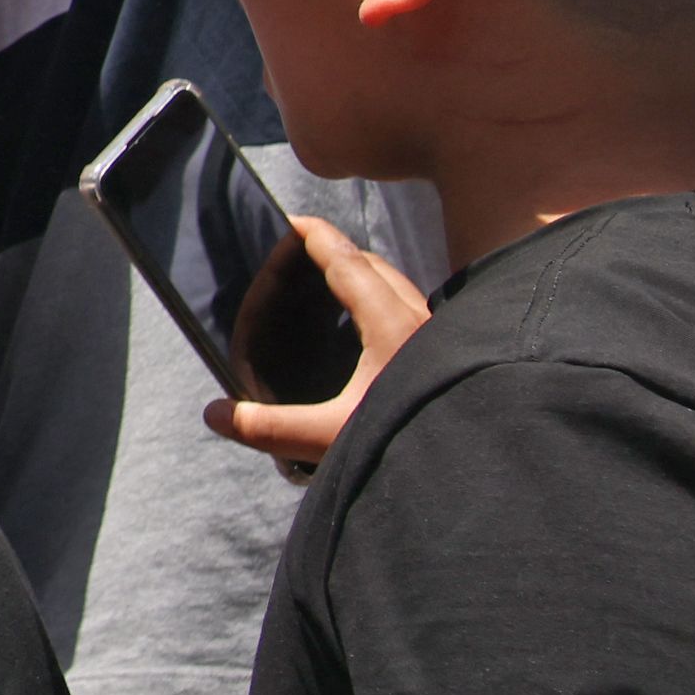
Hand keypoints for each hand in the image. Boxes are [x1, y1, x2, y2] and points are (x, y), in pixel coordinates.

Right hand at [206, 214, 434, 476]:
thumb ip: (271, 427)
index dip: (317, 237)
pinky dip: (387, 308)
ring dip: (368, 281)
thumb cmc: (411, 448)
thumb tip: (216, 415)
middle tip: (306, 256)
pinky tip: (374, 341)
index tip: (293, 220)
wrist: (478, 473)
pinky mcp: (454, 360)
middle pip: (377, 268)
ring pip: (401, 291)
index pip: (347, 263)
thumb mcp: (331, 438)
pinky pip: (414, 316)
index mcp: (393, 327)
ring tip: (337, 294)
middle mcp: (422, 323)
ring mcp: (442, 340)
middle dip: (341, 254)